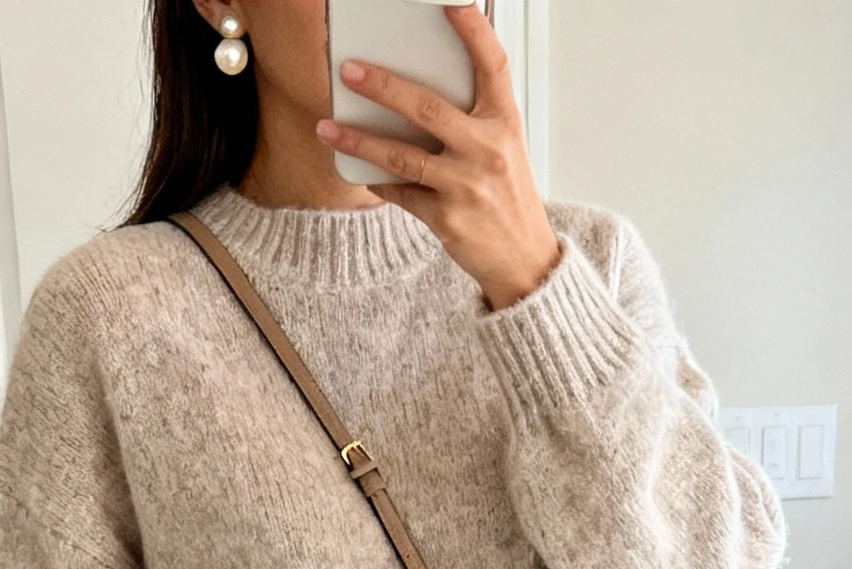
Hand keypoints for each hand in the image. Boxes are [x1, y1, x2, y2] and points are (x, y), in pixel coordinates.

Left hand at [316, 7, 561, 310]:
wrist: (524, 260)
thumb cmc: (508, 198)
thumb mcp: (503, 149)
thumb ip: (470, 119)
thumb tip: (411, 95)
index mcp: (505, 123)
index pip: (492, 65)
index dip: (472, 31)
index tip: (449, 2)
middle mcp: (488, 150)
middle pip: (428, 108)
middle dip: (383, 87)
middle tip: (349, 70)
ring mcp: (466, 186)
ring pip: (402, 155)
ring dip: (360, 140)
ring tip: (327, 128)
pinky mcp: (447, 219)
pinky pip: (401, 193)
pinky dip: (378, 181)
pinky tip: (359, 170)